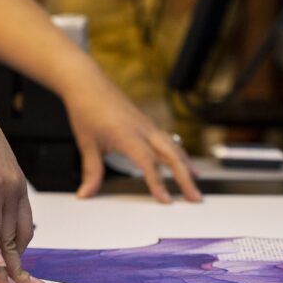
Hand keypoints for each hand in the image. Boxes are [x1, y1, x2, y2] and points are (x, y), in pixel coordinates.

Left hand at [63, 75, 201, 203]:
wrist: (87, 82)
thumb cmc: (86, 109)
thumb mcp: (86, 143)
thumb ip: (91, 171)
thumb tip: (86, 193)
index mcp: (127, 134)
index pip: (147, 162)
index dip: (157, 182)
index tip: (165, 200)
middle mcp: (142, 129)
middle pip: (171, 155)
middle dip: (185, 177)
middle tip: (195, 197)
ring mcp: (147, 125)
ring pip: (173, 146)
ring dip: (186, 165)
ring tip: (196, 182)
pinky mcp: (147, 123)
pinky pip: (168, 140)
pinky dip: (179, 154)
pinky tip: (183, 163)